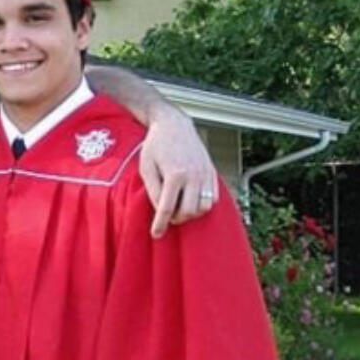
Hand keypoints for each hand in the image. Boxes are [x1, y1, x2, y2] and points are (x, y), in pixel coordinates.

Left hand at [139, 109, 218, 236]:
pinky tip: (191, 201)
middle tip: (167, 215)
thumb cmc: (156, 145)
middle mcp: (193, 175)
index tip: (156, 235)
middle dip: (176, 218)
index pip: (167, 209)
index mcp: (175, 174)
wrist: (174, 125)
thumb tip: (160, 211)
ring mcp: (205, 173)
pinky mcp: (211, 172)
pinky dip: (203, 205)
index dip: (160, 225)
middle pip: (188, 211)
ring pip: (204, 207)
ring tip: (179, 208)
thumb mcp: (146, 167)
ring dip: (191, 213)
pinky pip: (213, 198)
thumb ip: (153, 191)